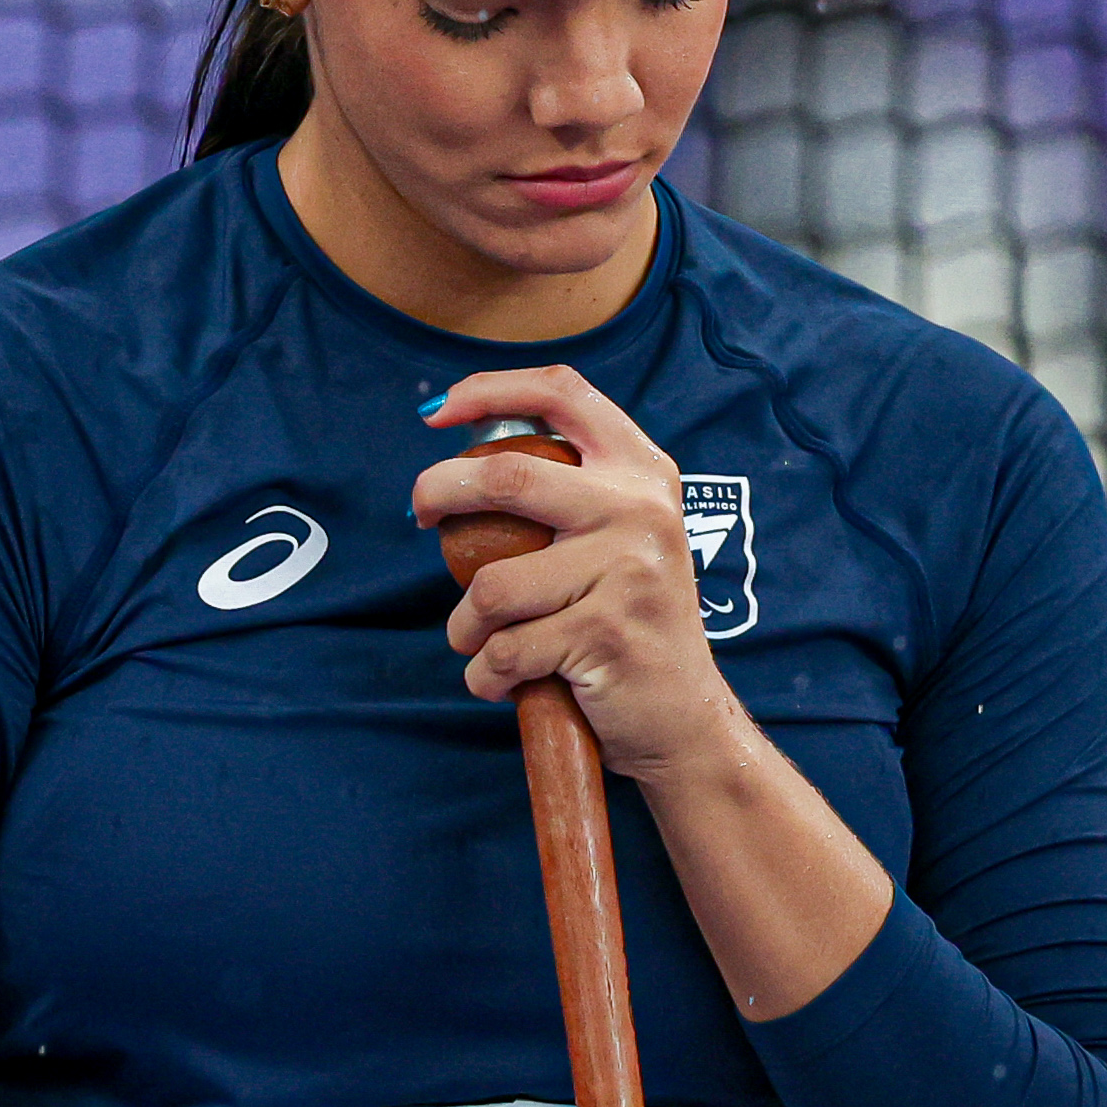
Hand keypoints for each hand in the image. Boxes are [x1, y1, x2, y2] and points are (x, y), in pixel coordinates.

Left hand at [412, 367, 740, 786]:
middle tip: (421, 517)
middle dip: (438, 492)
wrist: (685, 716)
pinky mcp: (605, 633)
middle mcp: (640, 508)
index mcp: (642, 471)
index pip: (562, 393)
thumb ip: (572, 493)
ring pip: (491, 584)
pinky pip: (504, 650)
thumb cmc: (631, 623)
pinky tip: (502, 681)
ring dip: (464, 624)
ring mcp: (627, 569)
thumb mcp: (623, 537)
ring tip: (478, 641)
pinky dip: (485, 674)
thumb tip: (464, 463)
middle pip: (505, 475)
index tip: (439, 413)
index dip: (490, 390)